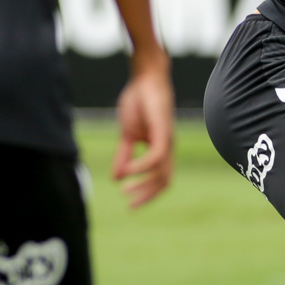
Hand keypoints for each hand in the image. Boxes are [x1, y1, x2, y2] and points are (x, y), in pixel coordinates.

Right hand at [112, 50, 174, 207]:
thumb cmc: (139, 103)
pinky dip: (142, 167)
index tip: (128, 202)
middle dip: (147, 196)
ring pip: (163, 173)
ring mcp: (167, 140)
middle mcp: (167, 148)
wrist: (145, 78)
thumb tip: (117, 177)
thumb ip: (124, 156)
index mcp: (160, 149)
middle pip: (164, 181)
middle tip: (129, 206)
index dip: (146, 193)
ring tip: (126, 190)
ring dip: (144, 185)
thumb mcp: (127, 135)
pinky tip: (128, 171)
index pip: (160, 179)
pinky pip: (156, 156)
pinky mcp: (163, 131)